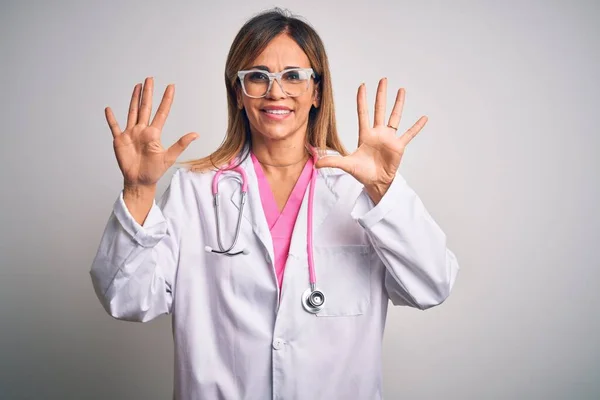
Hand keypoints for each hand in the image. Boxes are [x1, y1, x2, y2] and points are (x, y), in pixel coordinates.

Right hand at [104, 77, 198, 188]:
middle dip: (148, 93)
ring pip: (132, 112)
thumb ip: (181, 144)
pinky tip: (109, 109)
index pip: (161, 112)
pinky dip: (111, 118)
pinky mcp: (120, 140)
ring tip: (137, 86)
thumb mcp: (169, 157)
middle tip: (150, 79)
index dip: (166, 99)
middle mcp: (143, 130)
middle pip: (146, 107)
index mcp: (154, 133)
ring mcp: (131, 134)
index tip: (171, 87)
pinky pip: (114, 127)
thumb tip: (196, 134)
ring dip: (134, 99)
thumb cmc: (154, 171)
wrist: (140, 181)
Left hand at [315, 78, 427, 202]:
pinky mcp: (399, 146)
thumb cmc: (362, 173)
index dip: (362, 100)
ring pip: (395, 117)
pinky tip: (424, 118)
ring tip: (402, 90)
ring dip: (398, 104)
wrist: (375, 182)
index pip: (363, 113)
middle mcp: (378, 133)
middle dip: (381, 95)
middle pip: (379, 109)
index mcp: (365, 134)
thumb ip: (332, 161)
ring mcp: (389, 138)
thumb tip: (316, 162)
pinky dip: (417, 127)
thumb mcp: (346, 165)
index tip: (362, 86)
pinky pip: (409, 134)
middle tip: (383, 79)